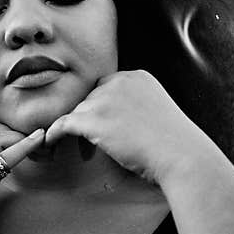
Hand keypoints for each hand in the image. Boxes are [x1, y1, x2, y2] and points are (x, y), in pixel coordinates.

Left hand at [43, 70, 214, 185]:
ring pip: (79, 113)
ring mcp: (105, 99)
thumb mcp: (158, 113)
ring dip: (81, 131)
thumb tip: (120, 122)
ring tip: (88, 153)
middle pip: (91, 99)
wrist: (182, 156)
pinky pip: (64, 123)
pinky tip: (51, 141)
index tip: (105, 126)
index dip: (103, 107)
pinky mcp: (94, 119)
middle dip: (92, 120)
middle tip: (98, 144)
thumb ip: (138, 107)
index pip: (107, 87)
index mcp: (137, 77)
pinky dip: (56, 132)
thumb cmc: (175, 144)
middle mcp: (119, 82)